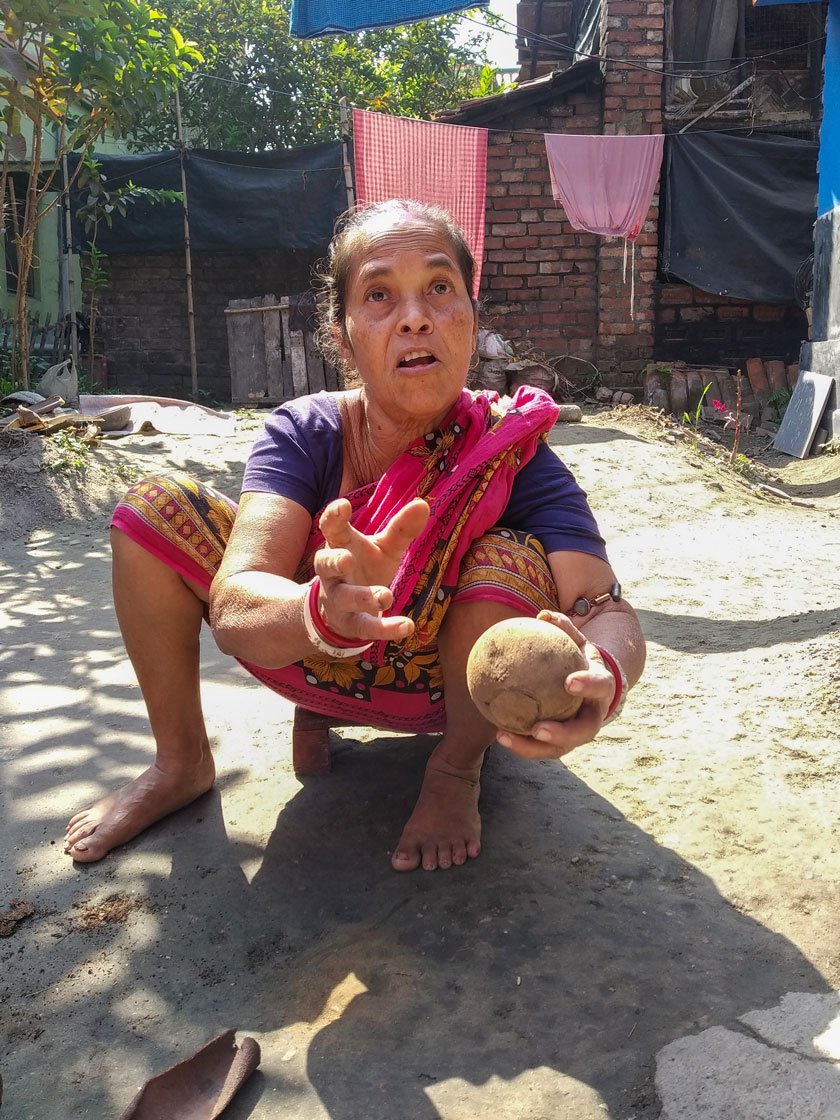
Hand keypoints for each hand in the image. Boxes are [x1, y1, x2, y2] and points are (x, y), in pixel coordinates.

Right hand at [312, 496, 429, 643]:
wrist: (342, 612)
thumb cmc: (365, 568)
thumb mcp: (383, 548)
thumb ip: (401, 529)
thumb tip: (424, 504)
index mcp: (339, 546)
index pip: (331, 528)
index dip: (334, 517)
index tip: (343, 506)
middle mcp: (333, 573)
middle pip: (325, 564)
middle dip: (334, 561)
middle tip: (347, 558)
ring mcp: (338, 600)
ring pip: (344, 599)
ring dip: (362, 597)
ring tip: (385, 596)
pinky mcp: (351, 625)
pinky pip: (365, 628)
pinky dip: (386, 629)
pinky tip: (407, 626)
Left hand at [494, 610, 616, 759]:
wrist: (592, 684)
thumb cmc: (579, 658)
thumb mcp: (576, 640)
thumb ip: (563, 628)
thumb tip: (543, 615)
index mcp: (602, 687)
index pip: (600, 686)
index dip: (588, 685)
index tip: (569, 682)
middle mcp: (594, 715)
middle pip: (584, 731)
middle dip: (563, 733)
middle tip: (538, 729)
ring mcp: (579, 732)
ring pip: (560, 748)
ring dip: (533, 748)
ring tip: (505, 738)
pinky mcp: (562, 742)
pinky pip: (541, 747)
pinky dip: (521, 743)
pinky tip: (498, 734)